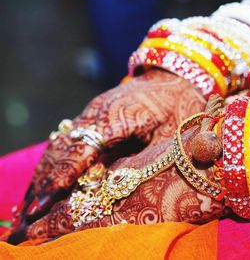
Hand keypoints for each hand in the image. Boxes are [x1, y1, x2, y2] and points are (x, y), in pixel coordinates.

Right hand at [12, 69, 206, 231]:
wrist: (172, 79)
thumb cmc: (176, 109)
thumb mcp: (168, 136)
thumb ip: (142, 159)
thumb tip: (113, 189)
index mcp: (117, 117)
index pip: (82, 150)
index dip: (63, 177)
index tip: (46, 201)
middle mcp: (96, 112)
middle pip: (63, 150)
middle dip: (45, 181)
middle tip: (31, 213)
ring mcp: (91, 113)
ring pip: (59, 145)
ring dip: (44, 174)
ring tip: (31, 204)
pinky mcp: (91, 116)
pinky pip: (67, 141)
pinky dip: (54, 163)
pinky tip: (45, 182)